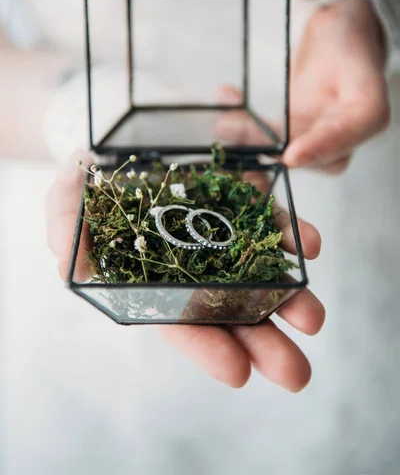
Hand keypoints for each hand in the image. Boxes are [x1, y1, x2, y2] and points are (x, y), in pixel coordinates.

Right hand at [46, 151, 323, 390]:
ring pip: (260, 275)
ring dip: (290, 299)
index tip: (237, 373)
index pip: (181, 325)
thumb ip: (68, 236)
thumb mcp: (65, 209)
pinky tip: (309, 246)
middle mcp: (193, 269)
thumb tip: (71, 266)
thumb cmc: (88, 190)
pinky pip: (269, 222)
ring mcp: (220, 237)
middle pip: (231, 314)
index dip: (206, 349)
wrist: (119, 152)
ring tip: (312, 319)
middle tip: (295, 373)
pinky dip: (290, 236)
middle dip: (264, 343)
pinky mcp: (239, 203)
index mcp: (154, 286)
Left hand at [217, 0, 390, 173]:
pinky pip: (279, 145)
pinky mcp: (303, 126)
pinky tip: (226, 108)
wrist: (346, 16)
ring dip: (257, 148)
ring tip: (222, 121)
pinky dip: (250, 140)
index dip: (331, 142)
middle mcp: (348, 109)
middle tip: (228, 127)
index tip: (291, 155)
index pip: (363, 119)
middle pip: (323, 150)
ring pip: (298, 155)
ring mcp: (326, 122)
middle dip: (273, 146)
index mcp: (364, 76)